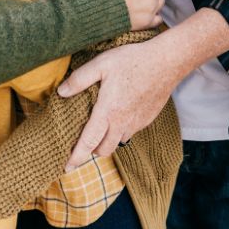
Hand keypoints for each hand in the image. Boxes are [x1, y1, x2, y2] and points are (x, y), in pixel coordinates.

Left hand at [58, 40, 178, 169]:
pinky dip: (122, 130)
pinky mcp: (147, 119)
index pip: (88, 142)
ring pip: (118, 142)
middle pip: (104, 149)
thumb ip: (79, 79)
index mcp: (108, 112)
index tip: (67, 167)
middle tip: (83, 142)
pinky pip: (131, 132)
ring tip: (102, 127)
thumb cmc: (133, 61)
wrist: (167, 62)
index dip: (76, 157)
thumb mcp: (101, 64)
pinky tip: (120, 115)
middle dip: (92, 150)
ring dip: (108, 140)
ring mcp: (137, 122)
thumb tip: (61, 92)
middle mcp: (122, 122)